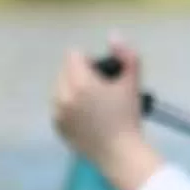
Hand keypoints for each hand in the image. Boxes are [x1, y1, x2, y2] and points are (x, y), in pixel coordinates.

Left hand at [51, 39, 163, 189]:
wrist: (120, 155)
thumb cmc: (128, 118)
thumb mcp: (133, 84)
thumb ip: (126, 56)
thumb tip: (114, 35)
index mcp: (80, 82)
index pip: (74, 56)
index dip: (90, 61)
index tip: (103, 75)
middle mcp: (63, 95)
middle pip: (65, 71)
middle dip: (80, 75)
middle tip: (100, 91)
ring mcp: (58, 112)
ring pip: (60, 88)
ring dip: (72, 90)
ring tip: (92, 105)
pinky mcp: (57, 127)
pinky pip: (58, 107)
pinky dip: (69, 107)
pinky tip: (86, 118)